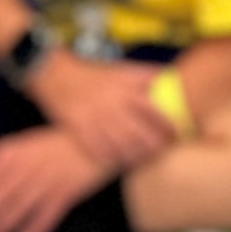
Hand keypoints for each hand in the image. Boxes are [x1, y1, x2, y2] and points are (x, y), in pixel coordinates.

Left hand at [0, 124, 105, 231]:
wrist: (101, 138)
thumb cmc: (67, 140)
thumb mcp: (38, 138)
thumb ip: (16, 149)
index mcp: (25, 149)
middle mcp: (33, 164)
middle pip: (5, 191)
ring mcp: (50, 178)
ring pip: (21, 204)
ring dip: (4, 224)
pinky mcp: (67, 192)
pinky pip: (47, 214)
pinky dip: (34, 229)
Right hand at [30, 51, 175, 174]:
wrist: (54, 73)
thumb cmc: (89, 73)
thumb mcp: (117, 68)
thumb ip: (141, 75)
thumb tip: (166, 76)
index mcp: (123, 86)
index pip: (153, 109)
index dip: (167, 124)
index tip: (176, 133)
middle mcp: (111, 103)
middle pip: (140, 132)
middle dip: (153, 146)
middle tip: (161, 152)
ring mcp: (95, 118)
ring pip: (122, 146)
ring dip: (135, 156)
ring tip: (143, 160)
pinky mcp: (80, 130)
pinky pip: (100, 151)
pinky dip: (111, 160)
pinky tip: (118, 163)